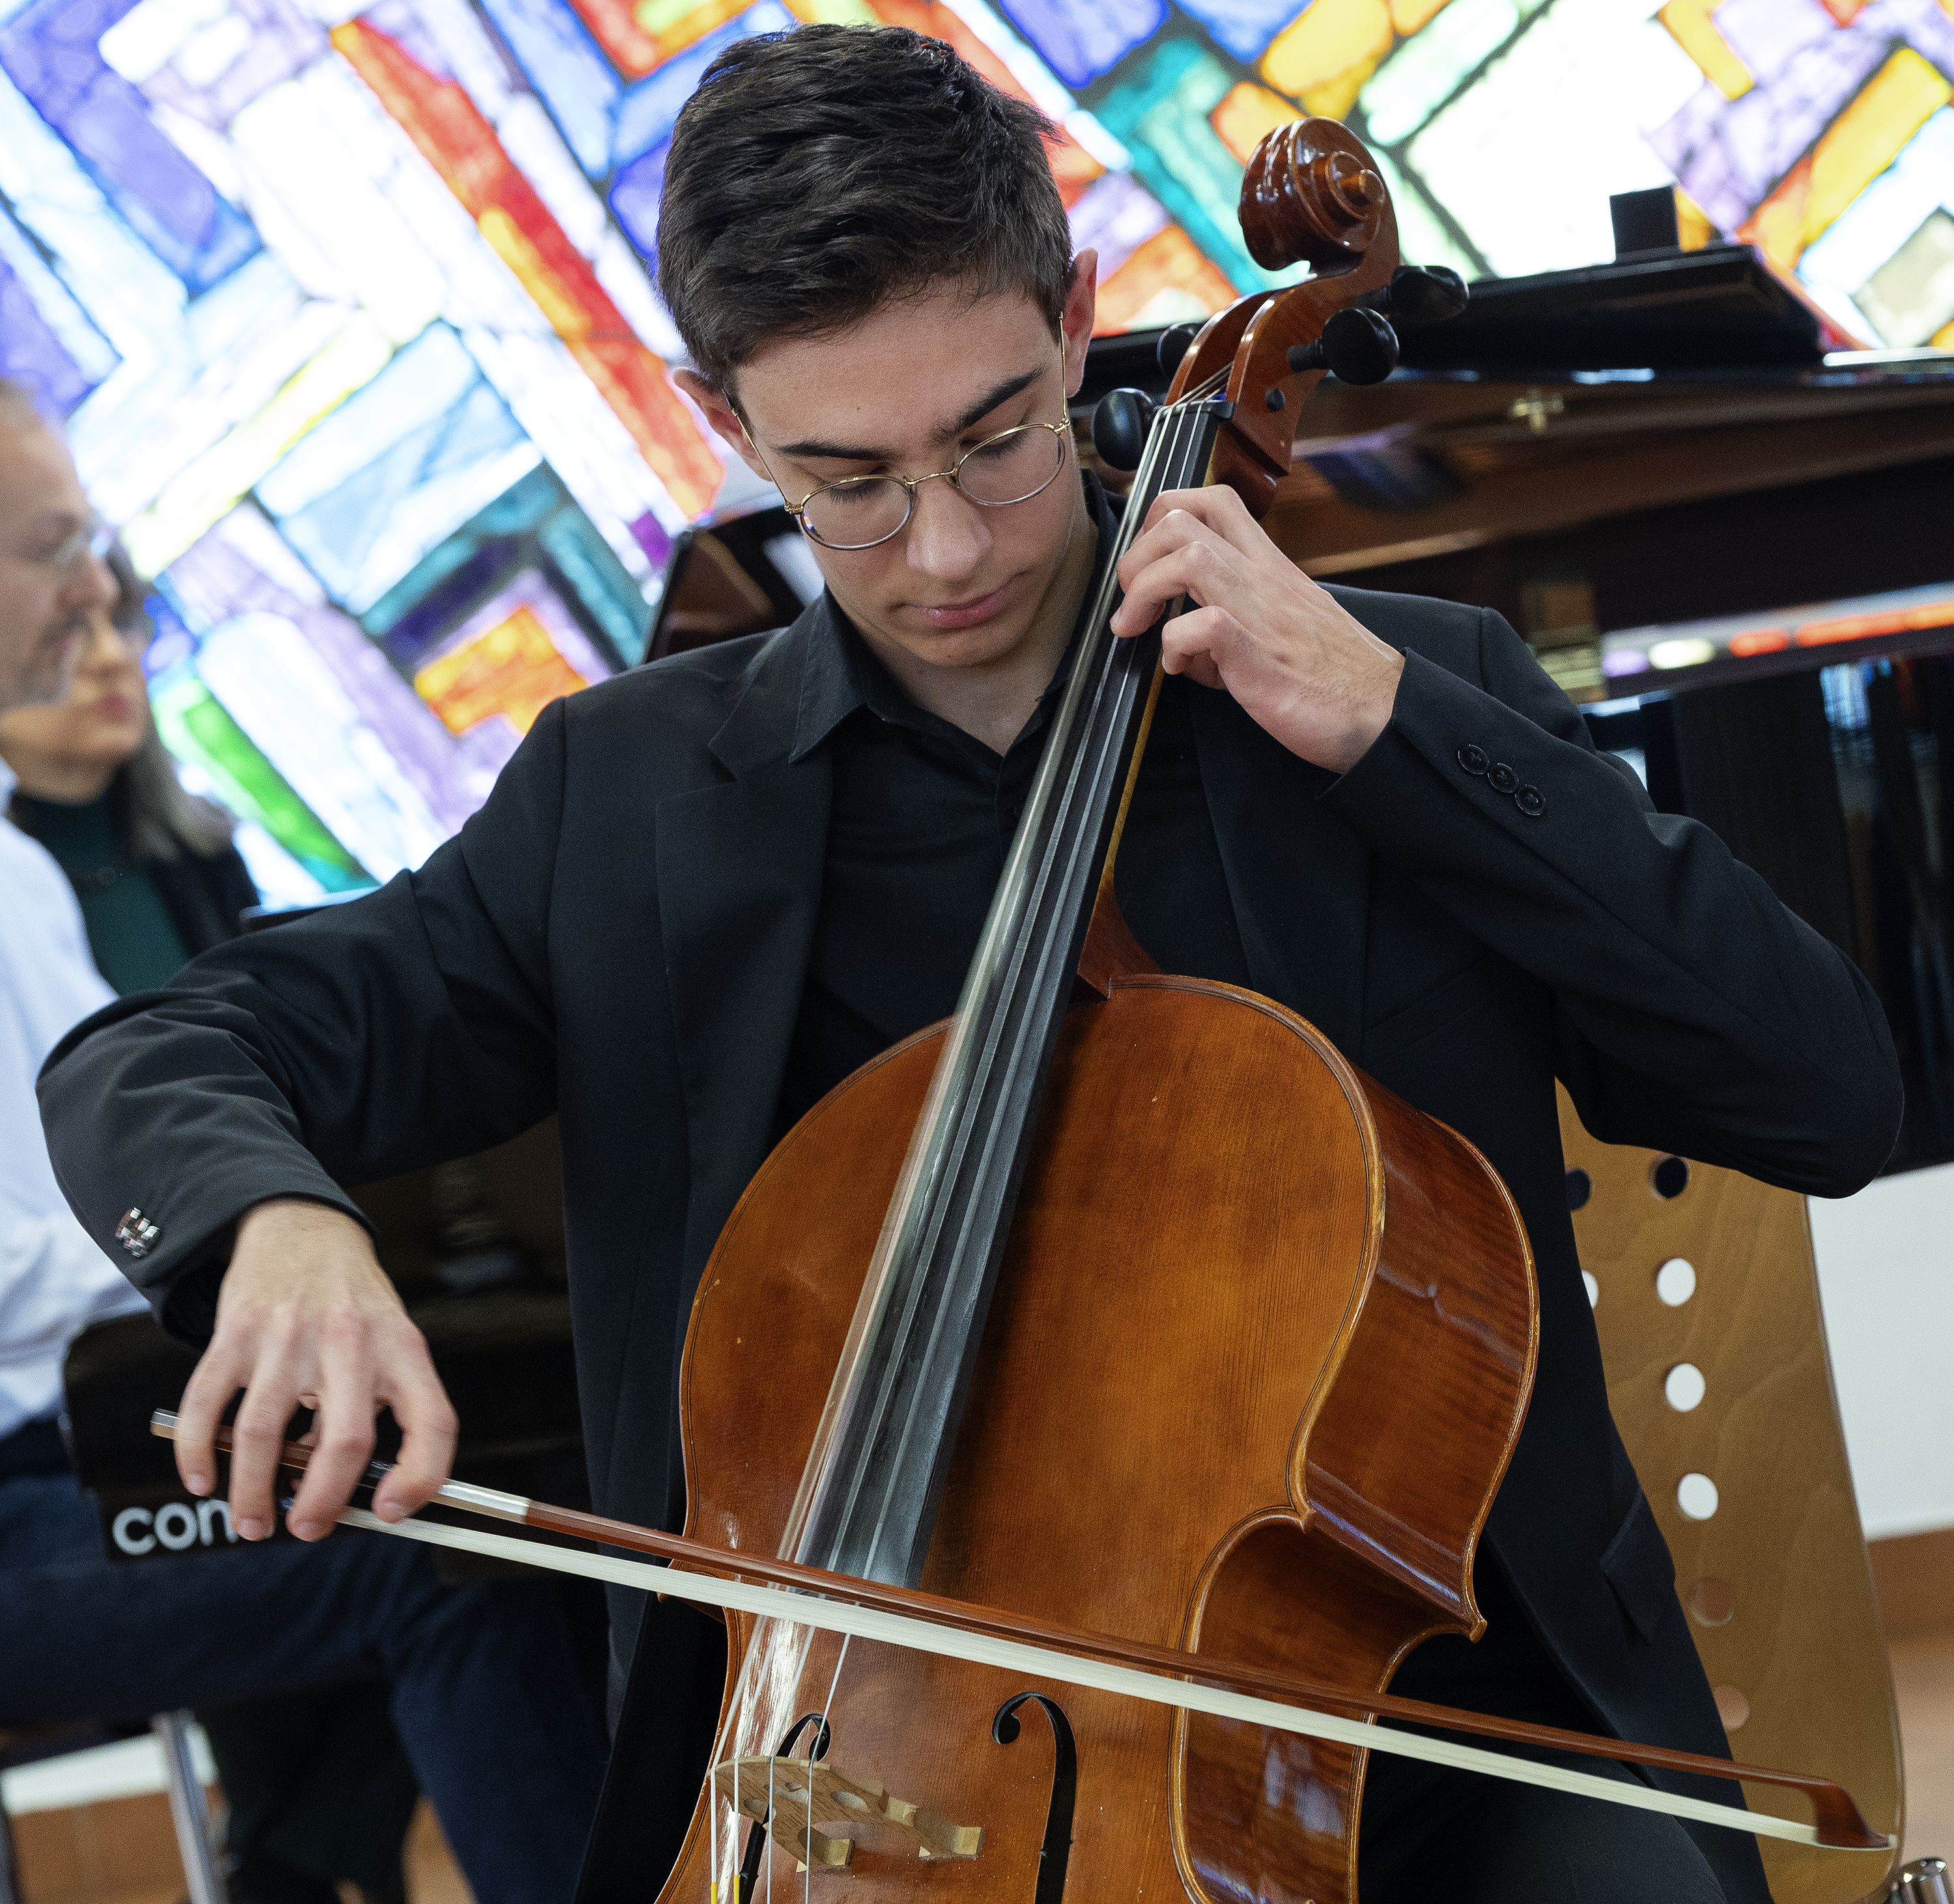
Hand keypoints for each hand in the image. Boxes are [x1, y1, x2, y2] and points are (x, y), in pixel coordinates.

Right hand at [173, 1199, 457, 1542]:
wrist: (305, 1230)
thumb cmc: (355, 1305)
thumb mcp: (390, 1344)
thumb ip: (379, 1410)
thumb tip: (349, 1494)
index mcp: (402, 1349)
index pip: (432, 1421)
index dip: (422, 1479)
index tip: (390, 1511)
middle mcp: (350, 1341)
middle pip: (344, 1444)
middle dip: (323, 1504)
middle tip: (309, 1528)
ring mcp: (287, 1337)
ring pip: (260, 1438)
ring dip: (252, 1495)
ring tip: (252, 1523)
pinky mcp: (234, 1332)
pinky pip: (205, 1407)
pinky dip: (196, 1455)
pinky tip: (203, 1481)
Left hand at [1110, 485, 1404, 773]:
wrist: (1380, 709)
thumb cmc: (1331, 675)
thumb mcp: (1275, 630)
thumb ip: (1226, 623)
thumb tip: (1180, 644)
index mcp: (1267, 565)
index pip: (1212, 501)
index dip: (1162, 519)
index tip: (1148, 562)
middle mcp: (1262, 576)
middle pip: (1181, 517)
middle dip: (1136, 554)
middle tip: (1131, 600)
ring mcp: (1260, 611)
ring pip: (1188, 554)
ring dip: (1144, 588)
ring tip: (1137, 626)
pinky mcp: (1258, 655)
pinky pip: (1202, 625)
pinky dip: (1174, 644)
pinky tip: (1180, 668)